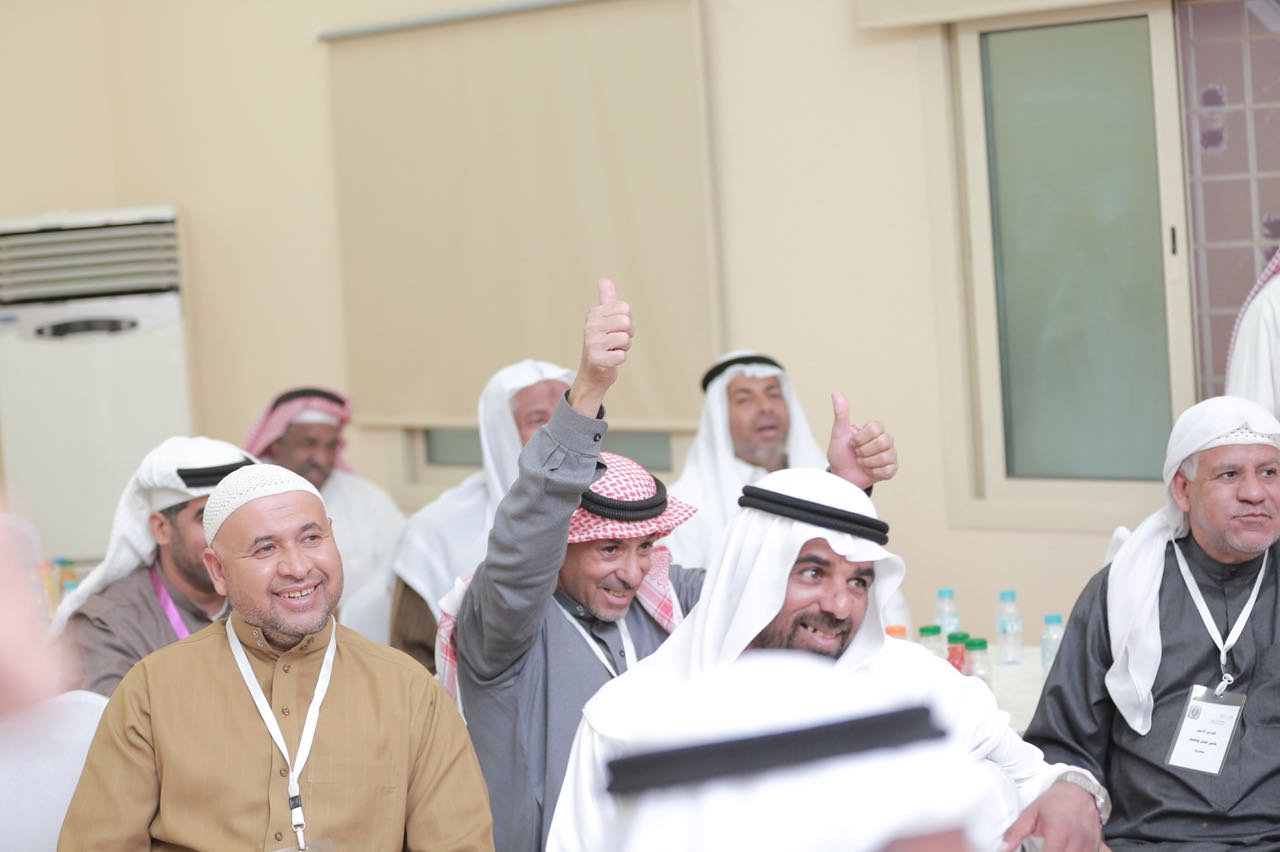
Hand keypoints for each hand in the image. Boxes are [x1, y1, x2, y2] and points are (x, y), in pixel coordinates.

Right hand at [567, 279, 632, 416]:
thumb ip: (607, 300)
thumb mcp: (604, 320)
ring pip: (625, 339)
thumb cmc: (603, 344)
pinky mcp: (596, 359)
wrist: (592, 374)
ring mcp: (592, 343)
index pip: (625, 308)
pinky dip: (619, 360)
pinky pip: (622, 356)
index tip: (615, 329)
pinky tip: (609, 361)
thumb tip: (604, 279)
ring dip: (623, 348)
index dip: (626, 321)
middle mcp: (590, 326)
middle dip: (626, 335)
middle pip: (626, 322)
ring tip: (611, 350)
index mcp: (593, 313)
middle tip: (615, 342)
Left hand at [826, 391, 897, 488]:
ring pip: (886, 457)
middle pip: (883, 442)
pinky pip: (888, 470)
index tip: (852, 443)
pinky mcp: (891, 469)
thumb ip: (841, 413)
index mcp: (874, 429)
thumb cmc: (840, 453)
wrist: (841, 475)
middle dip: (864, 451)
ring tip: (861, 463)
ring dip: (868, 462)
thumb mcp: (839, 433)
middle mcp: (885, 440)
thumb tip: (836, 392)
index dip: (861, 438)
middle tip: (857, 454)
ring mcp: (890, 454)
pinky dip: (874, 472)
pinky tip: (868, 470)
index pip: (876, 428)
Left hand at [1000, 779, 1102, 851]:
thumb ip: (1015, 833)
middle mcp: (1078, 840)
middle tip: (1042, 848)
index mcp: (1059, 831)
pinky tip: (1064, 849)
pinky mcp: (1096, 847)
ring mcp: (1090, 845)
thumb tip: (1002, 849)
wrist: (1080, 790)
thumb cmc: (1053, 802)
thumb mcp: (1030, 813)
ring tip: (1051, 848)